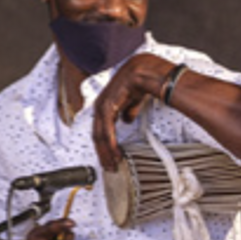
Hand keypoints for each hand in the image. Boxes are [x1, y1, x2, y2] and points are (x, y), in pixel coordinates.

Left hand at [93, 54, 170, 170]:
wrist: (144, 72)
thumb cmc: (140, 82)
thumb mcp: (133, 101)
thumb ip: (129, 111)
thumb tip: (127, 119)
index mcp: (105, 105)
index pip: (101, 130)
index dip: (104, 145)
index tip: (110, 157)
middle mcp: (100, 107)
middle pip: (97, 136)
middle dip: (103, 153)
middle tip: (109, 167)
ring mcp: (102, 107)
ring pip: (100, 136)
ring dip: (106, 152)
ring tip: (113, 164)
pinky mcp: (107, 108)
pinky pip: (107, 131)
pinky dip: (110, 144)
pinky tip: (115, 152)